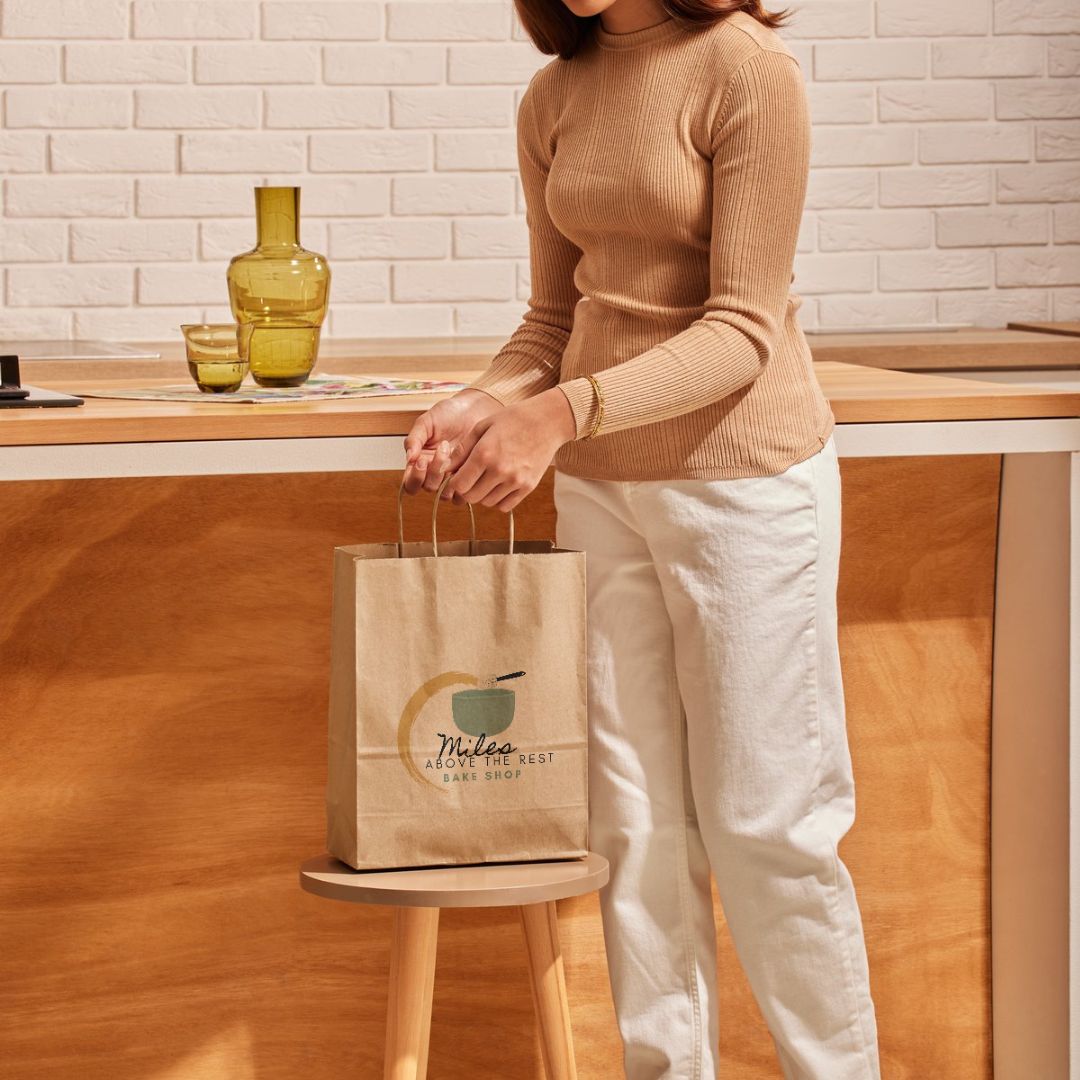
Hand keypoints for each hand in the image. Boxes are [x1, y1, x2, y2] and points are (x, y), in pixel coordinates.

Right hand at [402, 388, 503, 496]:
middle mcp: (434, 473)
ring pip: (445, 493)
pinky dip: (464, 478)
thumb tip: (409, 458)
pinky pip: (465, 490)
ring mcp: (452, 476)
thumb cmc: (449, 413)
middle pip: (428, 487)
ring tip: (453, 452)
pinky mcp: (469, 476)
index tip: (421, 460)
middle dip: (433, 471)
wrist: (474, 408)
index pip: (410, 483)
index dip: (414, 477)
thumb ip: (414, 439)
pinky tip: (466, 459)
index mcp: (420, 462)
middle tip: (441, 449)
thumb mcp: (426, 422)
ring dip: (448, 476)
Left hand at [441, 386, 576, 512]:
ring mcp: (515, 481)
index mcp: (485, 454)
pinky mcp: (528, 487)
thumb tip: (447, 468)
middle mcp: (499, 470)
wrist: (548, 421)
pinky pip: (505, 506)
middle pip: (471, 497)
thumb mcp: (483, 426)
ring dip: (482, 494)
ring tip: (487, 478)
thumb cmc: (513, 419)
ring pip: (487, 502)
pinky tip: (500, 485)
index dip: (454, 483)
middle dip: (466, 490)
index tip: (458, 476)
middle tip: (471, 478)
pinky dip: (499, 499)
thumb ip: (462, 448)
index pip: (459, 485)